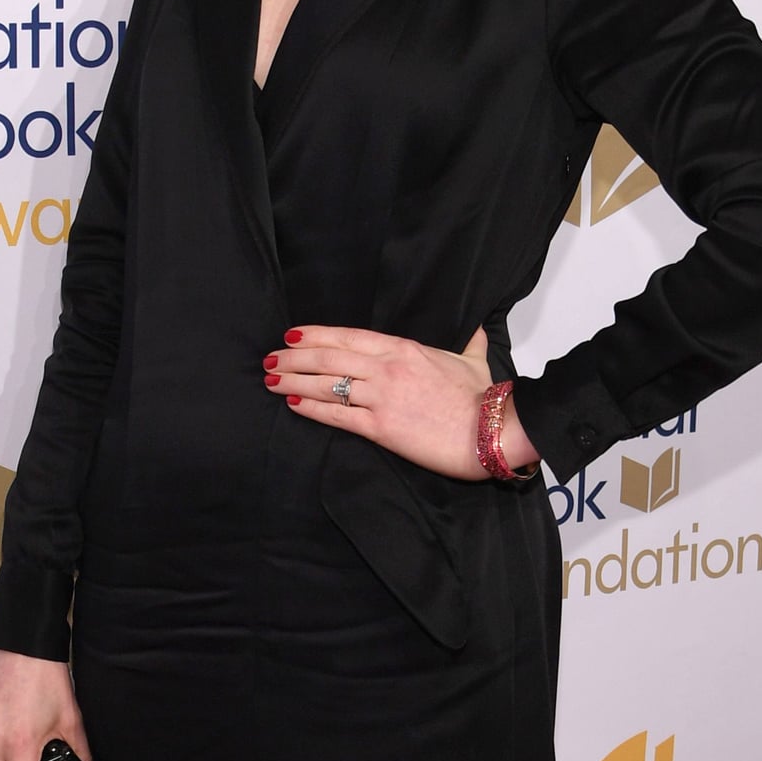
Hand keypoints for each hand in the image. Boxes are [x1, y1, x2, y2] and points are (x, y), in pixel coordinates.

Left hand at [263, 324, 538, 479]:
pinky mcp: (381, 427)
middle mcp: (387, 368)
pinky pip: (336, 415)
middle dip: (294, 357)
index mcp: (404, 348)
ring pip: (326, 384)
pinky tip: (291, 404)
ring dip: (293, 381)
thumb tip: (478, 330)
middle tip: (270, 358)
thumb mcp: (474, 362)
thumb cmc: (483, 398)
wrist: (491, 430)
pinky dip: (310, 408)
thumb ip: (470, 344)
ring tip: (270, 380)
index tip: (293, 335)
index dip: (316, 334)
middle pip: (328, 356)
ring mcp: (382, 397)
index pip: (349, 336)